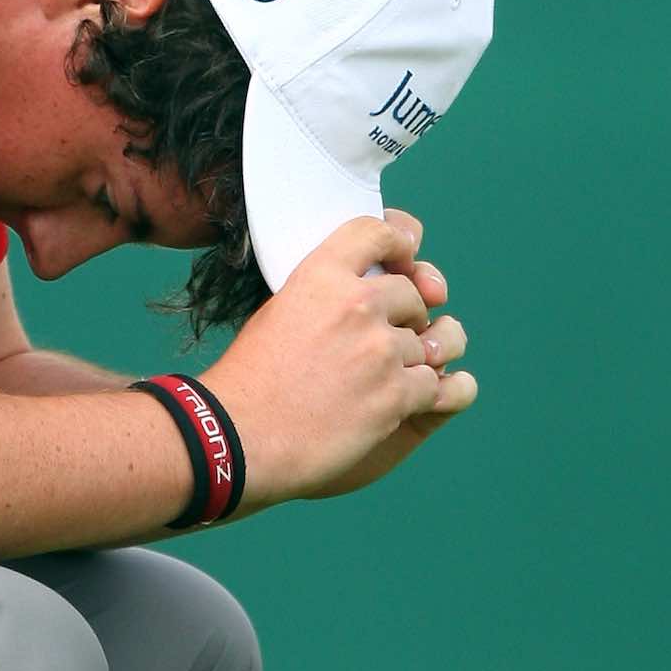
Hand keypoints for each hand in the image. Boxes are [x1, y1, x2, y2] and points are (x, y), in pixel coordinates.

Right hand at [202, 211, 474, 504]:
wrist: (235, 437)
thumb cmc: (245, 384)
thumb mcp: (274, 315)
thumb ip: (321, 296)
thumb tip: (360, 292)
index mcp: (320, 276)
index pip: (378, 233)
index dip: (400, 243)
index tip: (405, 259)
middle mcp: (356, 304)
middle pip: (413, 295)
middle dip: (405, 319)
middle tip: (380, 347)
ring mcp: (380, 350)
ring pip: (428, 344)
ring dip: (409, 364)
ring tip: (374, 386)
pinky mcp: (395, 394)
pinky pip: (435, 385)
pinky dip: (421, 397)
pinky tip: (393, 407)